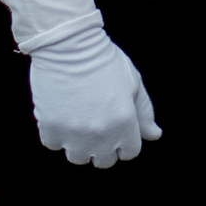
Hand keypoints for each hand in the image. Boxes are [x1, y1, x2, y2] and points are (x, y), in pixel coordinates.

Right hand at [25, 26, 161, 167]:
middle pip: (104, 161)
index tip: (116, 127)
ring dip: (79, 144)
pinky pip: (54, 145)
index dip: (125, 141)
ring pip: (78, 157)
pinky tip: (62, 115)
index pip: (129, 153)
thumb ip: (144, 112)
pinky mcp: (51, 127)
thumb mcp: (133, 82)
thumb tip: (154, 135)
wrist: (69, 44)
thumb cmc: (104, 59)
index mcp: (125, 123)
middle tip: (97, 124)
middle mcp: (101, 134)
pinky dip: (56, 134)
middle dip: (104, 147)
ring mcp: (74, 133)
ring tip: (78, 121)